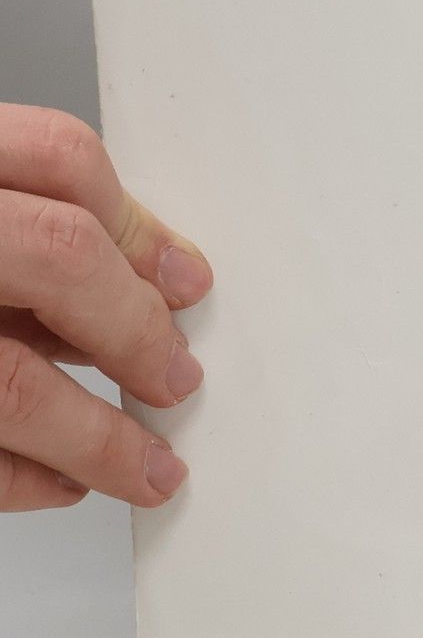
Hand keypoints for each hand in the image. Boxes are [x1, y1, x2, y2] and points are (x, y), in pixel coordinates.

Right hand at [0, 105, 211, 511]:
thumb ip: (29, 228)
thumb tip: (150, 282)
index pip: (54, 156)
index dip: (136, 222)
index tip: (189, 281)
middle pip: (57, 256)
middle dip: (135, 327)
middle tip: (178, 376)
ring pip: (10, 382)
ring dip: (98, 437)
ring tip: (151, 467)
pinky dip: (23, 477)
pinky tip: (62, 481)